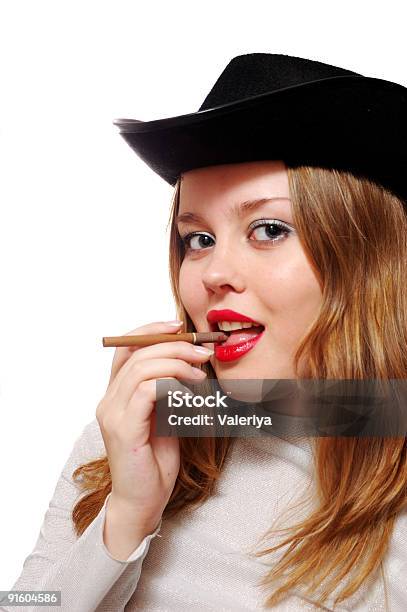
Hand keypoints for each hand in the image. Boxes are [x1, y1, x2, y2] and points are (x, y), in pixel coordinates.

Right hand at [96, 320, 211, 529]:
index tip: (179, 326)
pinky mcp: (123, 429)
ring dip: (175, 363)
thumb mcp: (166, 417)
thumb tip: (191, 361)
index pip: (126, 348)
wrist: (143, 502)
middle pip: (136, 354)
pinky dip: (171, 385)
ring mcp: (112, 414)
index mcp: (116, 394)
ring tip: (200, 371)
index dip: (150, 331)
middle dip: (173, 346)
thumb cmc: (156, 461)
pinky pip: (146, 391)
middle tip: (202, 351)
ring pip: (141, 369)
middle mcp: (109, 400)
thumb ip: (169, 390)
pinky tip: (189, 392)